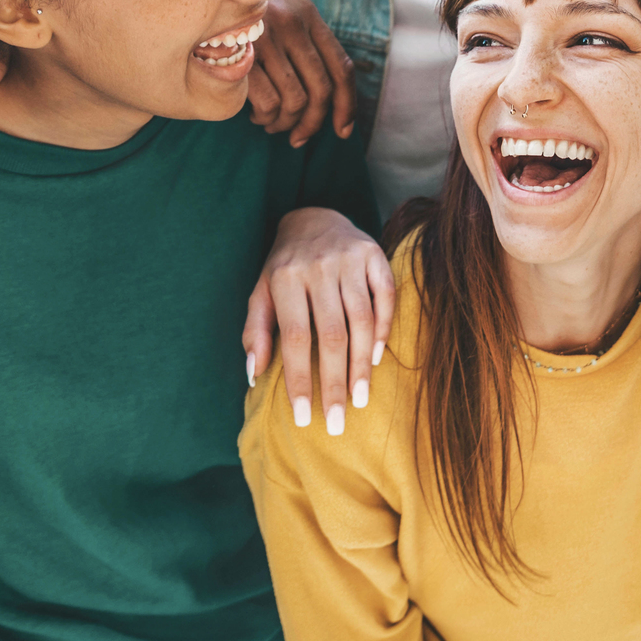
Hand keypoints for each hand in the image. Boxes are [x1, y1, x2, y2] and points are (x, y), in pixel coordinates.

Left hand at [245, 207, 394, 435]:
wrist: (313, 218)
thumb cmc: (283, 268)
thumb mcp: (260, 293)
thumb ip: (255, 331)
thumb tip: (254, 374)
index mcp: (285, 278)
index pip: (295, 338)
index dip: (300, 379)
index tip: (304, 417)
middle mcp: (318, 267)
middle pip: (331, 335)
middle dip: (334, 383)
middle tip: (337, 422)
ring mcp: (350, 259)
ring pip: (362, 320)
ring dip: (362, 364)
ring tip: (360, 399)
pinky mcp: (375, 255)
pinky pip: (385, 297)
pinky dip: (383, 330)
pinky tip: (377, 359)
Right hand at [248, 0, 357, 148]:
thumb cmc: (240, 8)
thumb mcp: (278, 11)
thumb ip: (303, 41)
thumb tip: (325, 96)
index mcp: (307, 14)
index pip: (342, 67)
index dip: (347, 105)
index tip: (343, 131)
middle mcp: (293, 23)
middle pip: (321, 90)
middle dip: (312, 124)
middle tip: (297, 137)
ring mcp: (267, 37)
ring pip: (295, 101)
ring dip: (284, 123)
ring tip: (270, 123)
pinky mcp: (242, 53)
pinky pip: (268, 102)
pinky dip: (265, 117)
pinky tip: (254, 115)